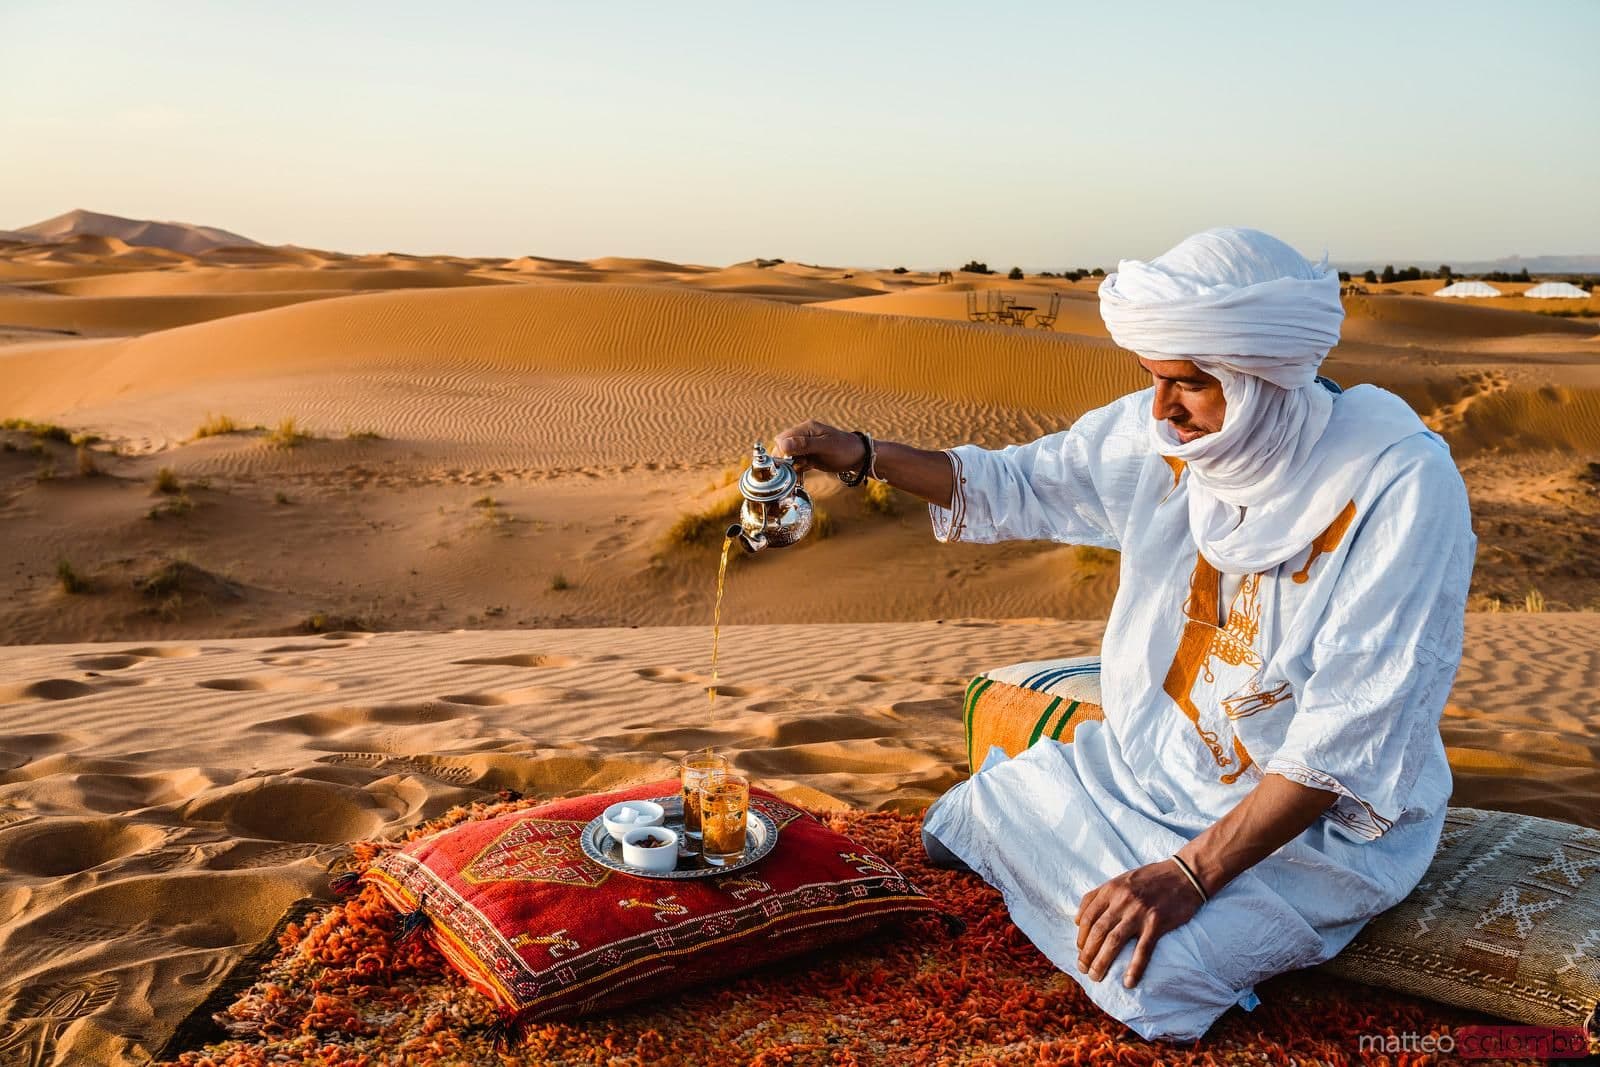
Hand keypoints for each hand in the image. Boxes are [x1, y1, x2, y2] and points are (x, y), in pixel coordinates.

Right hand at [773, 420, 865, 474]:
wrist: (859, 457)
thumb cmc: (845, 448)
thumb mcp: (825, 446)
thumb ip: (804, 445)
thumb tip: (782, 445)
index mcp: (805, 428)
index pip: (782, 439)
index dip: (782, 452)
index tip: (791, 461)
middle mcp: (803, 436)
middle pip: (782, 448)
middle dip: (786, 459)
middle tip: (800, 465)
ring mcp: (805, 447)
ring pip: (788, 457)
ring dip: (792, 465)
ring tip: (805, 466)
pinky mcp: (808, 457)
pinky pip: (796, 463)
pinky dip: (798, 469)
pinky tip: (807, 469)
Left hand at [1074, 859, 1202, 987]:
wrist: (1184, 874)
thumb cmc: (1150, 878)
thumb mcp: (1120, 880)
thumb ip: (1099, 896)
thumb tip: (1078, 920)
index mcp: (1110, 889)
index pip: (1087, 917)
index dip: (1081, 937)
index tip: (1080, 950)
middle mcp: (1121, 900)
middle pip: (1097, 931)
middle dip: (1087, 954)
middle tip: (1083, 969)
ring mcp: (1139, 912)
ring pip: (1114, 942)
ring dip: (1102, 962)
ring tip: (1096, 976)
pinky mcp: (1157, 923)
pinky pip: (1143, 950)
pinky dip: (1135, 968)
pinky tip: (1129, 982)